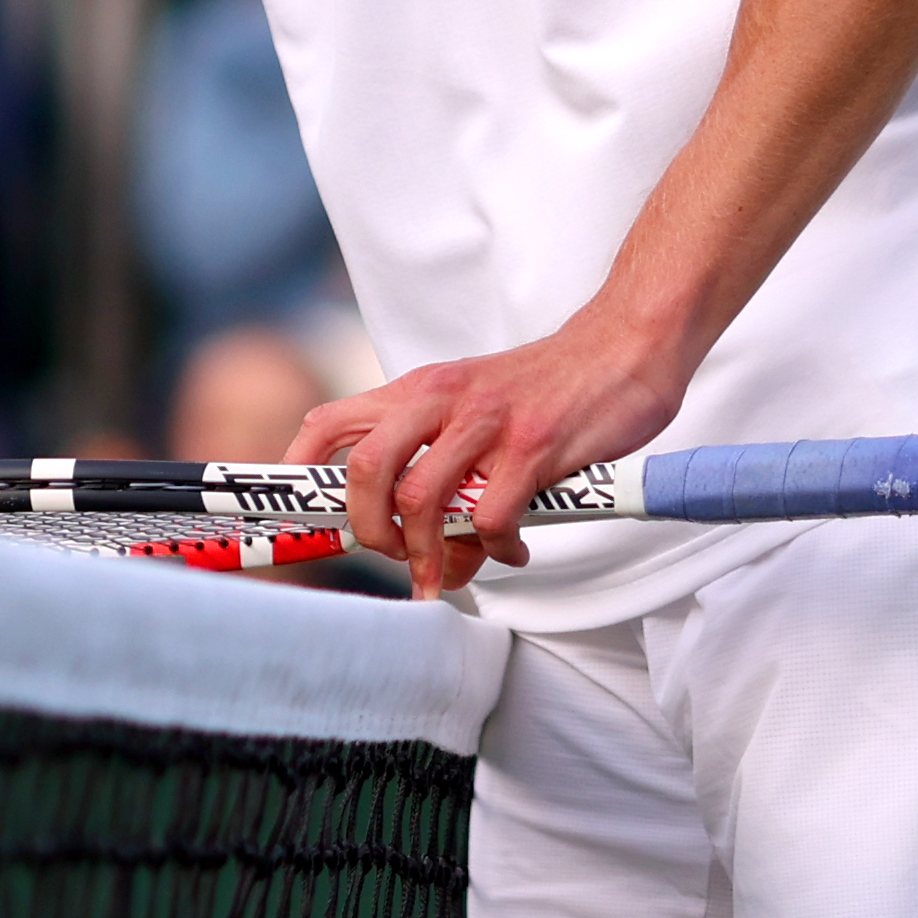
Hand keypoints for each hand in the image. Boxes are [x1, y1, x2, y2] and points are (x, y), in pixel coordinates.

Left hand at [292, 313, 685, 601]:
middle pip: (365, 469)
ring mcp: (486, 423)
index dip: (298, 468)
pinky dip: (498, 549)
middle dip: (369, 530)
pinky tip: (514, 548)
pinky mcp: (533, 447)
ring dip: (430, 554)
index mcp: (417, 390)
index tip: (296, 512)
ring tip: (453, 572)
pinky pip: (493, 517)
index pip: (331, 423)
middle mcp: (441, 401)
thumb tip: (424, 544)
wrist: (621, 346)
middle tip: (396, 559)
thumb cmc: (547, 386)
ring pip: (422, 499)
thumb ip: (441, 460)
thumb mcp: (472, 403)